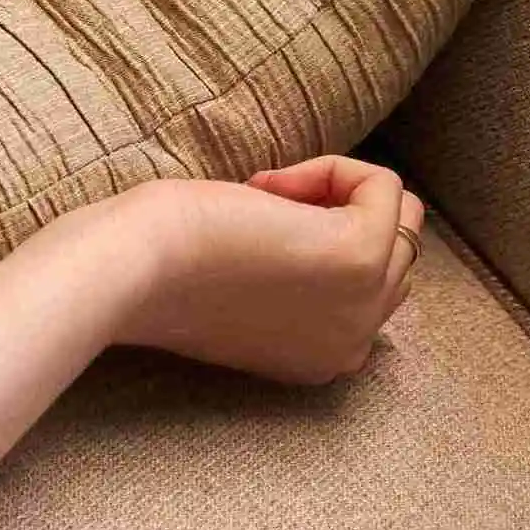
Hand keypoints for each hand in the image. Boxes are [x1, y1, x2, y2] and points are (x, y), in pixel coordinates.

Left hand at [111, 154, 424, 384]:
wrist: (127, 270)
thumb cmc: (158, 269)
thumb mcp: (244, 288)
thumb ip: (296, 279)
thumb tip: (327, 226)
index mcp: (320, 361)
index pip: (373, 289)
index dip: (323, 239)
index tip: (256, 231)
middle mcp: (351, 347)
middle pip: (396, 256)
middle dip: (339, 215)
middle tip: (262, 208)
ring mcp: (362, 306)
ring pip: (401, 222)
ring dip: (337, 191)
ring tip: (264, 196)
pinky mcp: (358, 258)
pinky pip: (384, 187)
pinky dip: (331, 168)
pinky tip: (268, 186)